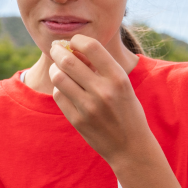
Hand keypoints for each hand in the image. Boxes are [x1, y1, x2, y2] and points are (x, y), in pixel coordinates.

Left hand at [48, 35, 153, 163]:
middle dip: (58, 51)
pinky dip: (59, 88)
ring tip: (59, 69)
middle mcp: (103, 91)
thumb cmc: (128, 111)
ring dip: (55, 69)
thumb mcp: (123, 86)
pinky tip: (65, 89)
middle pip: (68, 60)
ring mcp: (89, 107)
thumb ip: (103, 68)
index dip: (77, 39)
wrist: (131, 147)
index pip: (91, 46)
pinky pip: (59, 95)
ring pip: (58, 77)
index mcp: (119, 78)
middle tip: (56, 50)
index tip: (74, 42)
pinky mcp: (78, 120)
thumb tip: (74, 49)